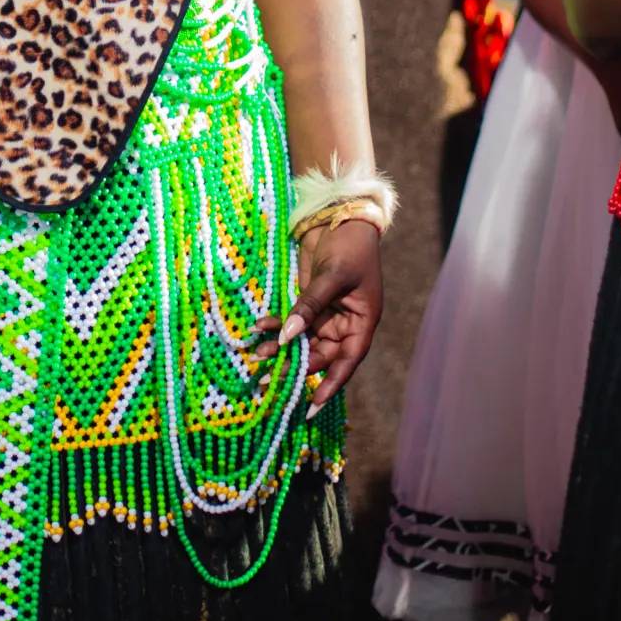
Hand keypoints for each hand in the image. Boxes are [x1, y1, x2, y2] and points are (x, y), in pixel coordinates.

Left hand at [253, 217, 383, 417]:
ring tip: (258, 356)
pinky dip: (276, 325)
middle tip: (268, 381)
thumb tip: (288, 336)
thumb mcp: (332, 276)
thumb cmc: (349, 246)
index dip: (330, 384)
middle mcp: (345, 323)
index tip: (311, 405)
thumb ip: (310, 306)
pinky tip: (259, 327)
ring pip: (302, 341)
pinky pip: (292, 322)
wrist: (339, 215)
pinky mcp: (309, 302)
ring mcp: (326, 314)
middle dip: (295, 367)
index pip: (347, 361)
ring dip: (282, 348)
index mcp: (362, 322)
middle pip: (320, 355)